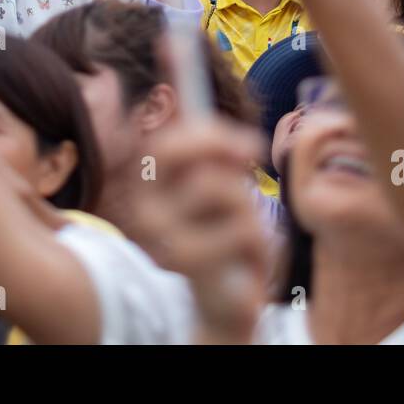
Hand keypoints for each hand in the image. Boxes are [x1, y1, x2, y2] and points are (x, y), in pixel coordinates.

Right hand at [135, 120, 268, 342]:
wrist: (225, 300)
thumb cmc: (224, 233)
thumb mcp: (220, 187)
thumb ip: (215, 153)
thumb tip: (203, 103)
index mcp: (149, 188)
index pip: (165, 145)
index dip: (209, 135)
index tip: (248, 143)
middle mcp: (146, 210)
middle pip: (187, 159)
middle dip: (228, 156)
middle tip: (253, 163)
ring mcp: (164, 237)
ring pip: (222, 190)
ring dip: (249, 206)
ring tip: (248, 227)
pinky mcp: (188, 262)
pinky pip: (240, 229)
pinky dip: (258, 239)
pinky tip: (249, 256)